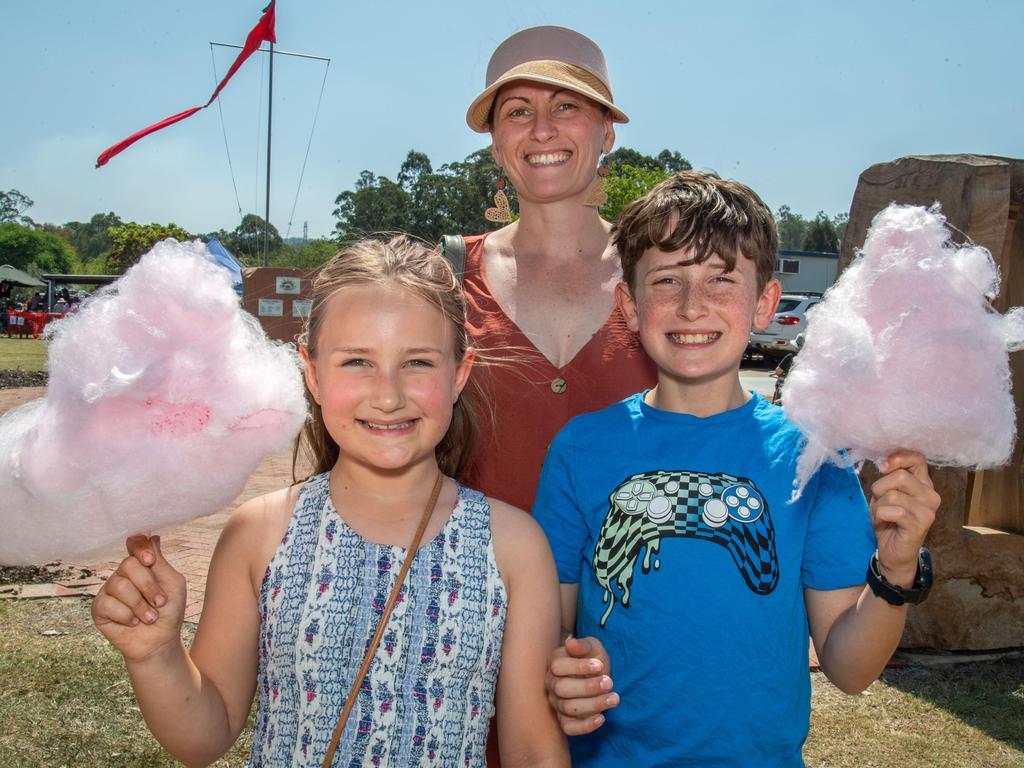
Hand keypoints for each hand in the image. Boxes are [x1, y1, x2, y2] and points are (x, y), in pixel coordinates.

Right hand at [92, 535, 186, 661]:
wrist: (160, 640)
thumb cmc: (169, 611)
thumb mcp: (173, 584)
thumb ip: (161, 562)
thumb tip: (153, 537)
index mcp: (142, 565)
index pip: (134, 544)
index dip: (139, 549)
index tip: (150, 561)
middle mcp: (123, 574)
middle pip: (128, 565)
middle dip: (148, 586)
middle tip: (159, 603)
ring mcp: (109, 590)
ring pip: (119, 585)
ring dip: (140, 605)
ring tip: (149, 617)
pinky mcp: (99, 608)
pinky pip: (108, 604)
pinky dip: (126, 616)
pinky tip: (132, 622)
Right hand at [546, 636, 618, 735]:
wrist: (598, 676)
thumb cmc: (593, 659)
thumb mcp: (592, 647)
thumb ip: (583, 645)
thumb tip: (570, 642)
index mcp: (555, 662)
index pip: (558, 666)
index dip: (578, 667)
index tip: (599, 666)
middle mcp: (551, 684)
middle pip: (561, 688)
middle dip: (588, 687)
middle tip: (609, 682)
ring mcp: (556, 703)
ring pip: (568, 708)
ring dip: (593, 704)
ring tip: (614, 698)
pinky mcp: (565, 720)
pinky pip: (569, 728)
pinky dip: (585, 726)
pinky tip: (602, 718)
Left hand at [870, 450, 939, 586]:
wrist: (893, 550)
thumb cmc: (888, 518)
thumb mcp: (885, 493)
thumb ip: (889, 477)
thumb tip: (885, 462)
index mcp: (923, 483)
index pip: (918, 458)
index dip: (898, 457)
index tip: (883, 466)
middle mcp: (931, 495)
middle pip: (900, 476)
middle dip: (880, 488)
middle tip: (879, 501)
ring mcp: (928, 511)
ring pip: (893, 495)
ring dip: (878, 505)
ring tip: (881, 514)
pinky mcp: (920, 525)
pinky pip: (894, 511)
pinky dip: (880, 515)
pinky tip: (883, 521)